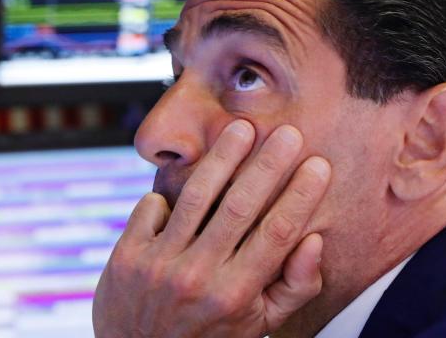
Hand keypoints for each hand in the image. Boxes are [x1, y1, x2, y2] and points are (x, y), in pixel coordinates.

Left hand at [93, 120, 331, 337]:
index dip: (301, 195)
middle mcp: (198, 278)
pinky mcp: (127, 257)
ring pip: (197, 197)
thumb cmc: (210, 336)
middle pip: (241, 207)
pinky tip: (187, 179)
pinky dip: (168, 192)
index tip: (318, 164)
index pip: (277, 233)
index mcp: (236, 296)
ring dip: (223, 157)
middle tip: (289, 133)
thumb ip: (294, 286)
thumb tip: (314, 239)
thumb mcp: (258, 324)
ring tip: (242, 128)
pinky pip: (152, 206)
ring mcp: (159, 266)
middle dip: (269, 164)